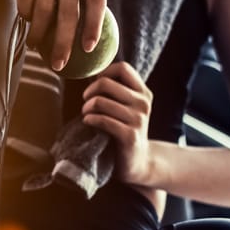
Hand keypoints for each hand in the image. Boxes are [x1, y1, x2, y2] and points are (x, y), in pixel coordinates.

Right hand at [0, 0, 105, 71]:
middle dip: (64, 43)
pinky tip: (24, 21)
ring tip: (35, 46)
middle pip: (69, 11)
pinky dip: (24, 13)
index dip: (94, 26)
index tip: (89, 50)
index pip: (97, 0)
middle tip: (59, 65)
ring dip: (39, 33)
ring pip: (44, 9)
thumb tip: (89, 44)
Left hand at [81, 62, 154, 185]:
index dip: (103, 73)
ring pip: (100, 102)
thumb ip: (117, 91)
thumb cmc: (125, 130)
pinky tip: (88, 122)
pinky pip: (102, 120)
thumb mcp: (126, 107)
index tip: (95, 87)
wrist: (138, 162)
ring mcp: (138, 120)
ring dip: (87, 108)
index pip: (122, 68)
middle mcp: (143, 103)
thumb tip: (94, 73)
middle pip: (106, 83)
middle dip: (89, 92)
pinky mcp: (129, 136)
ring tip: (86, 114)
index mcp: (143, 92)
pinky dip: (90, 119)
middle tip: (86, 102)